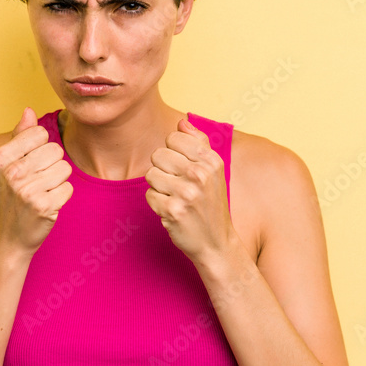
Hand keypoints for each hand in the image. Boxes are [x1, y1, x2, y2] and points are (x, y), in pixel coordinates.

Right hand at [0, 107, 72, 255]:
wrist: (8, 238)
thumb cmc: (11, 198)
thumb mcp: (8, 166)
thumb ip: (20, 136)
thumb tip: (28, 110)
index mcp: (1, 158)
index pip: (40, 133)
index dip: (41, 148)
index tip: (29, 165)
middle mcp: (12, 172)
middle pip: (55, 149)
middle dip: (52, 165)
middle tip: (37, 182)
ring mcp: (27, 190)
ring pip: (65, 168)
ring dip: (58, 181)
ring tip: (41, 193)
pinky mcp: (44, 206)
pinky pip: (69, 188)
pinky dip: (62, 197)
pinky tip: (47, 205)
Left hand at [144, 118, 236, 265]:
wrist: (217, 243)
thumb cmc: (211, 204)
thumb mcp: (213, 171)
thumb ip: (199, 143)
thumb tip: (182, 122)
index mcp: (211, 161)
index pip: (173, 137)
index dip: (172, 152)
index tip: (182, 167)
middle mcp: (200, 174)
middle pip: (158, 155)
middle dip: (163, 170)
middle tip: (178, 186)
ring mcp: (186, 194)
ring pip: (150, 174)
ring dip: (159, 188)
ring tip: (175, 198)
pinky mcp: (173, 211)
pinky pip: (149, 195)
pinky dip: (157, 204)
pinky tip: (172, 211)